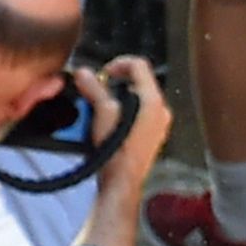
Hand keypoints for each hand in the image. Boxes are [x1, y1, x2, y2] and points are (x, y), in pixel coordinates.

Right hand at [79, 56, 174, 188]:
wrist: (122, 181)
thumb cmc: (116, 150)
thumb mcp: (102, 112)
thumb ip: (94, 88)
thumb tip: (84, 73)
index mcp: (153, 100)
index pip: (139, 65)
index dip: (118, 63)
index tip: (103, 73)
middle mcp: (161, 111)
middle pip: (138, 83)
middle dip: (115, 84)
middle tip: (98, 91)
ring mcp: (158, 126)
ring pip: (136, 101)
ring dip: (116, 100)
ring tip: (99, 108)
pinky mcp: (152, 139)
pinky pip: (137, 117)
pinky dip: (122, 114)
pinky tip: (107, 124)